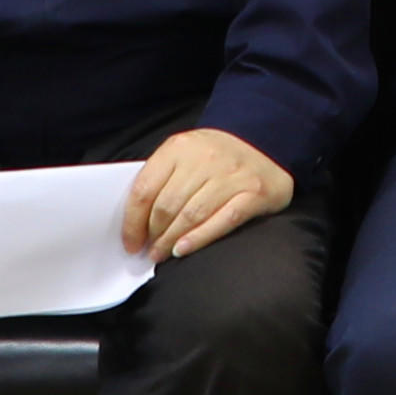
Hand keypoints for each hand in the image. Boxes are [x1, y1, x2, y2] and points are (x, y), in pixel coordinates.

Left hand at [125, 123, 295, 260]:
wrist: (264, 139)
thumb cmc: (215, 155)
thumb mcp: (184, 153)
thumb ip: (162, 179)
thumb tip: (138, 223)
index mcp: (179, 147)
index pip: (144, 189)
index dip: (132, 222)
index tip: (130, 242)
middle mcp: (205, 158)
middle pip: (167, 206)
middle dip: (153, 235)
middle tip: (150, 251)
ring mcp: (231, 175)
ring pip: (191, 216)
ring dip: (171, 241)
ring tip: (163, 254)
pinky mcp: (254, 192)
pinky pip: (222, 221)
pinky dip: (199, 238)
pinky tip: (183, 250)